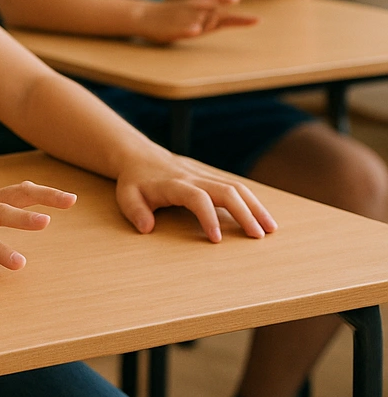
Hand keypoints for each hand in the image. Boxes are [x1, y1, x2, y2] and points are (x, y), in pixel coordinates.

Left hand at [116, 150, 276, 241]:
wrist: (140, 157)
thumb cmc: (135, 181)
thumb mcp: (126, 195)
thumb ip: (135, 211)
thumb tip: (146, 228)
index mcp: (174, 184)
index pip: (196, 198)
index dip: (208, 217)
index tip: (217, 239)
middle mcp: (193, 177)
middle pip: (225, 191)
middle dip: (244, 213)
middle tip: (258, 236)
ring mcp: (205, 175)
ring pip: (236, 187)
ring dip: (255, 207)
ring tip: (270, 229)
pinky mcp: (212, 176)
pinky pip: (236, 187)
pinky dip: (252, 201)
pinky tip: (263, 218)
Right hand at [132, 0, 257, 42]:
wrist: (144, 17)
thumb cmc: (177, 17)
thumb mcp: (199, 16)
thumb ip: (220, 16)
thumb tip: (244, 13)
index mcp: (201, 4)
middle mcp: (194, 7)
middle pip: (210, 0)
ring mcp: (183, 17)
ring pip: (197, 12)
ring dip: (207, 9)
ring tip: (214, 12)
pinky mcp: (172, 29)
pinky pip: (181, 29)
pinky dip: (188, 29)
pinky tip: (195, 30)